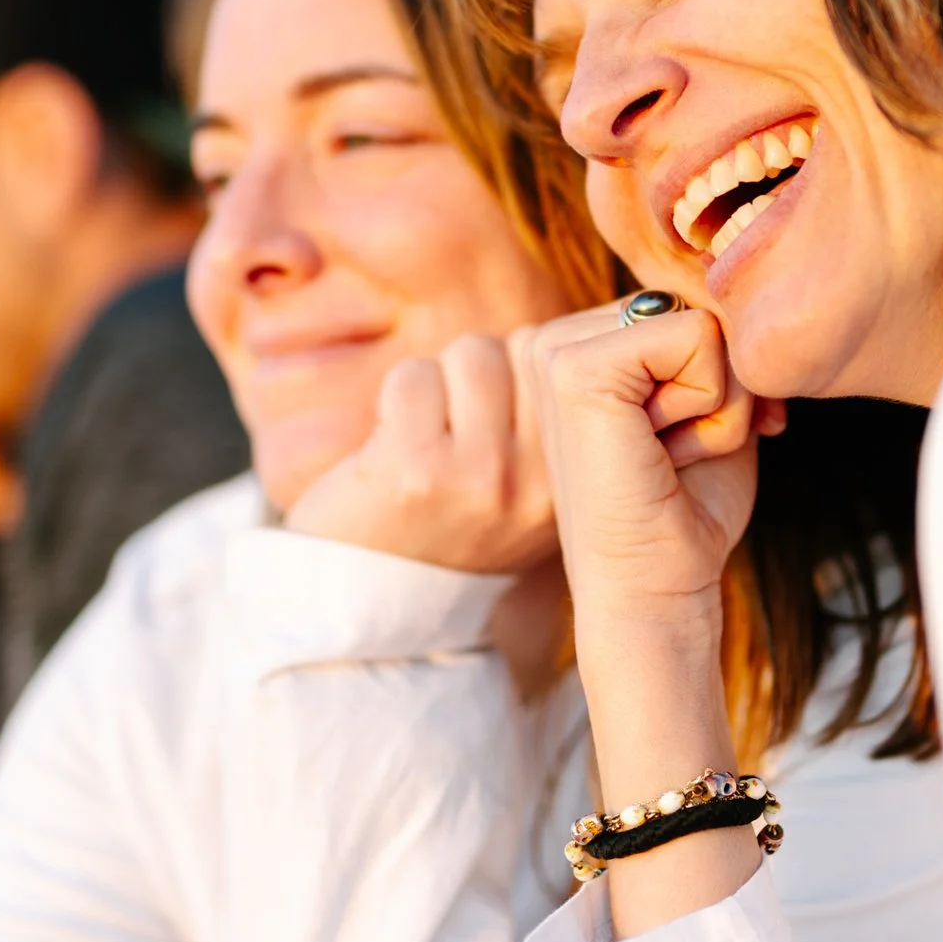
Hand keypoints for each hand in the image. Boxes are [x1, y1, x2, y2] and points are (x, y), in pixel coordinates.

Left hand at [283, 334, 558, 575]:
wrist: (370, 603)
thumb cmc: (445, 524)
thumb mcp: (523, 491)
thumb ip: (552, 420)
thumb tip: (572, 338)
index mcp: (571, 485)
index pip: (569, 366)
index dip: (524, 370)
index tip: (497, 415)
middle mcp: (536, 482)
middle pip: (525, 348)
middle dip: (484, 374)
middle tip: (459, 431)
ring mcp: (481, 475)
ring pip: (472, 354)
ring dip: (438, 383)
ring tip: (426, 437)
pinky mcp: (416, 468)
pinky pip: (413, 378)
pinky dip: (393, 402)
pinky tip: (390, 450)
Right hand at [519, 302, 785, 625]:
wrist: (656, 591)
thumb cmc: (686, 512)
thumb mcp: (712, 407)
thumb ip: (719, 347)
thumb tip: (745, 297)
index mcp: (582, 344)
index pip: (689, 308)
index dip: (719, 378)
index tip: (685, 442)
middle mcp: (558, 337)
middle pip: (698, 309)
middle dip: (719, 387)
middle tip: (673, 453)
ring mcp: (557, 347)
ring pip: (703, 323)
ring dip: (715, 401)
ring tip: (665, 454)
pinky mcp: (576, 367)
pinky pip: (696, 337)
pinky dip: (708, 406)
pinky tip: (664, 452)